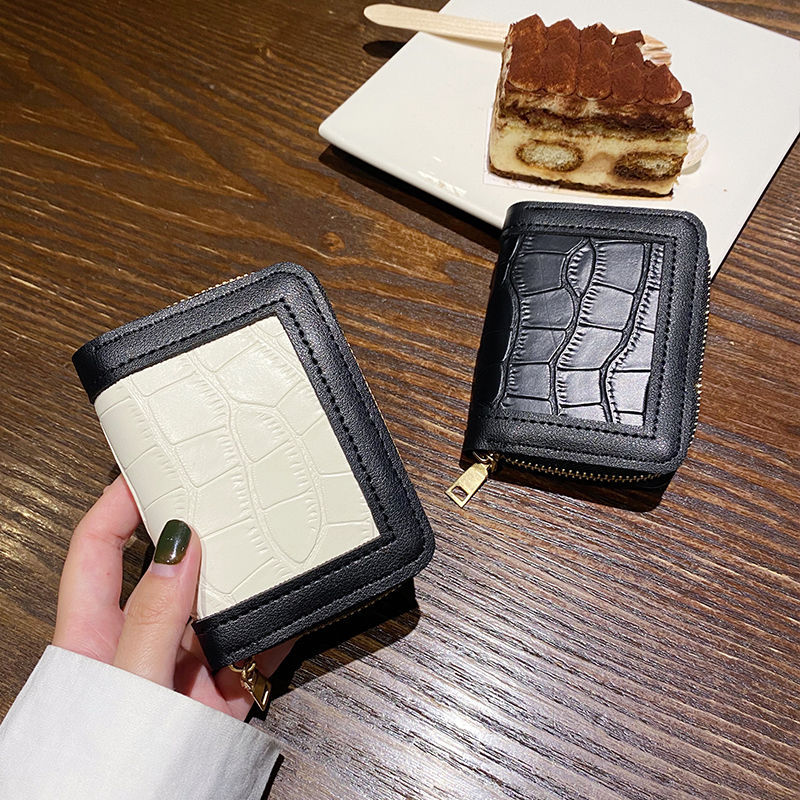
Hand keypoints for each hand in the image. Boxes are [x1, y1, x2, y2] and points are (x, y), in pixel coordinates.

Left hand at [52, 476, 293, 718]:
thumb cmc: (101, 766)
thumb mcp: (125, 683)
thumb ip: (153, 617)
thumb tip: (179, 547)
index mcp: (94, 635)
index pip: (99, 549)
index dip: (118, 503)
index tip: (151, 467)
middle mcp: (140, 644)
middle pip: (169, 570)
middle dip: (196, 530)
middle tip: (226, 493)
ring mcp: (182, 669)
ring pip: (216, 606)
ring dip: (243, 577)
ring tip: (268, 538)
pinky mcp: (219, 697)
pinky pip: (254, 650)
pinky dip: (278, 628)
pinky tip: (300, 604)